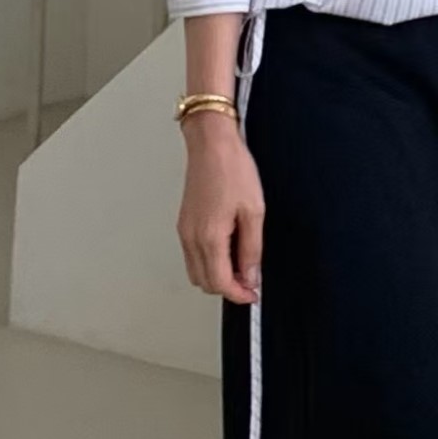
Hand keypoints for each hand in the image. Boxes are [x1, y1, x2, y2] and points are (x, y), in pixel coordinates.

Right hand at [177, 115, 263, 304]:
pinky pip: (192, 255)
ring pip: (196, 272)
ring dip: (217, 277)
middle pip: (205, 282)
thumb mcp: (254, 212)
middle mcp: (191, 237)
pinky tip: (227, 252)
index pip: (220, 283)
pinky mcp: (184, 223)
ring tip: (240, 267)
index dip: (239, 295)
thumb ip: (252, 250)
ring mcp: (184, 230)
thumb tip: (250, 276)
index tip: (253, 295)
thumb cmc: (232, 169)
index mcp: (209, 237)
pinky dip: (208, 263)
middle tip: (250, 283)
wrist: (211, 143)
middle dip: (228, 288)